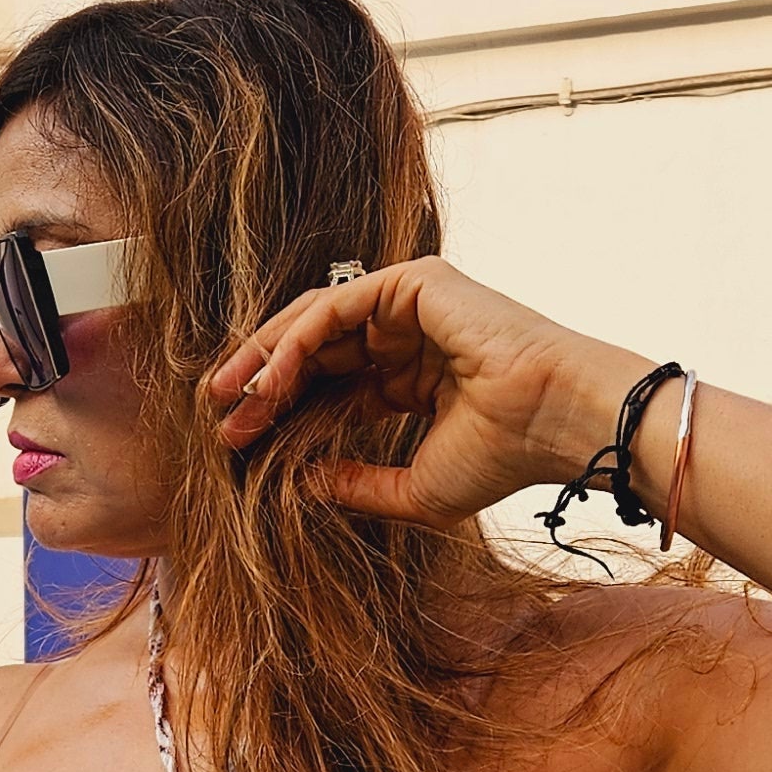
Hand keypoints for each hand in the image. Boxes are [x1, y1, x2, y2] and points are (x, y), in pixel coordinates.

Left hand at [204, 259, 650, 528]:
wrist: (553, 423)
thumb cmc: (503, 457)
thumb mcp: (413, 489)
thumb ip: (356, 483)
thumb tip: (299, 483)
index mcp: (412, 377)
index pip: (331, 386)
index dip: (283, 412)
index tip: (238, 443)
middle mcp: (408, 336)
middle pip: (314, 350)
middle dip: (261, 382)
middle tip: (217, 416)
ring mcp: (410, 305)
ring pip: (314, 321)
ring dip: (265, 358)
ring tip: (227, 397)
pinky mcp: (412, 282)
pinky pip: (333, 305)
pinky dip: (294, 340)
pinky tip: (267, 381)